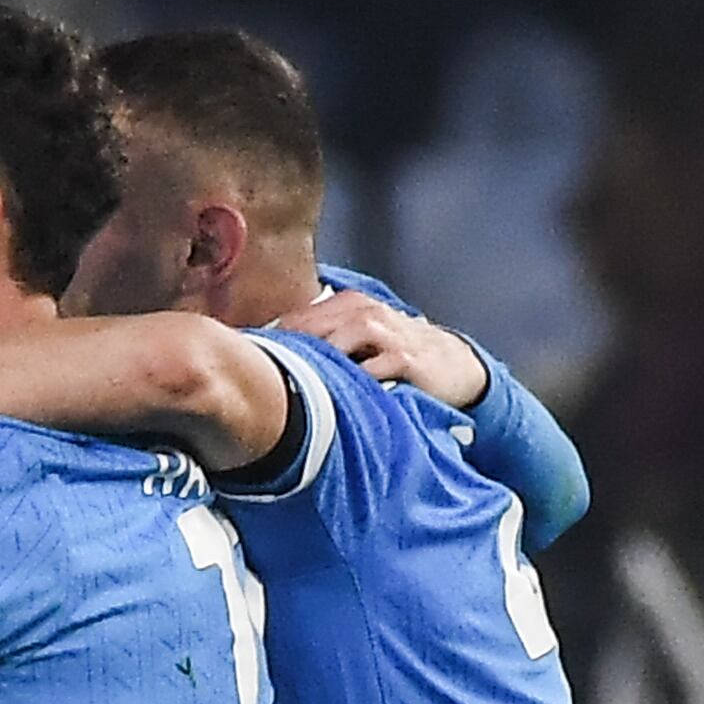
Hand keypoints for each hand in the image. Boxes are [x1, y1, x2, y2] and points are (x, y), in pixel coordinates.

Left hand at [279, 286, 490, 409]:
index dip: (273, 338)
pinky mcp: (408, 359)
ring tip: (294, 380)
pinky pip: (375, 368)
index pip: (301, 317)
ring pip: (345, 337)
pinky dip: (355, 379)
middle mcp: (368, 313)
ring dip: (319, 357)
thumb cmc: (397, 355)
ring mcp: (389, 334)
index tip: (247, 360)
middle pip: (317, 324)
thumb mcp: (360, 341)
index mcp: (350, 306)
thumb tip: (270, 360)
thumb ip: (323, 342)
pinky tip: (334, 396)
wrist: (456, 367)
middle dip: (288, 345)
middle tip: (260, 371)